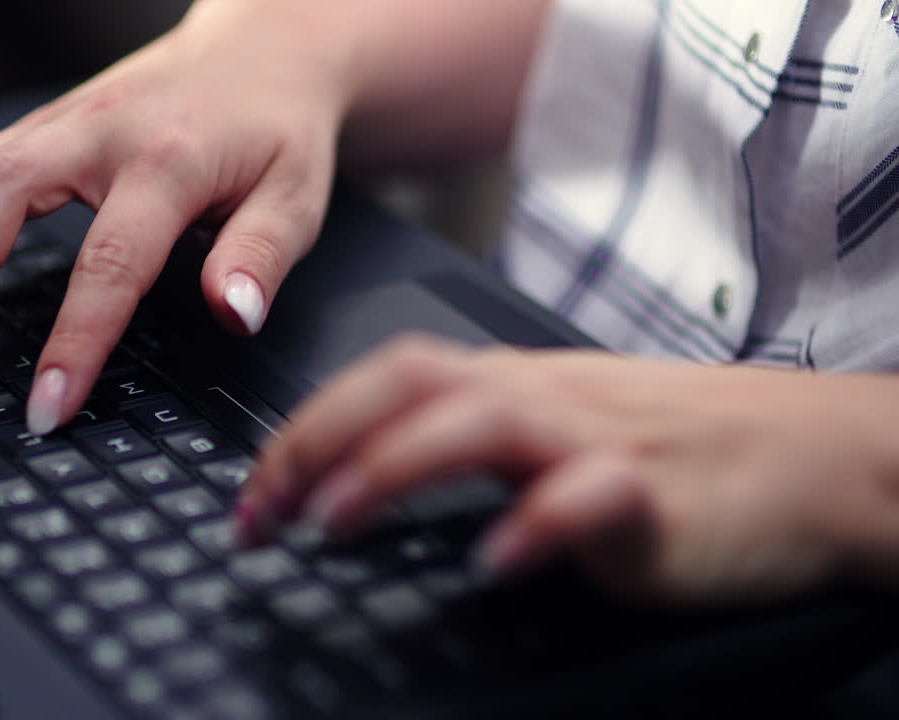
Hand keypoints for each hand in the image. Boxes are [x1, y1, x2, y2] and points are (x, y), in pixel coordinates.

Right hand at [0, 1, 351, 433]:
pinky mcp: (42, 127)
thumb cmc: (279, 129)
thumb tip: (231, 313)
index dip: (74, 339)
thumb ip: (261, 255)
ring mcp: (62, 124)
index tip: (46, 405)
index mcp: (168, 160)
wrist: (263, 50)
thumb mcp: (298, 195)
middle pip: (1, 193)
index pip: (110, 262)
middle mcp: (99, 133)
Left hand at [236, 335, 898, 602]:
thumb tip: (358, 478)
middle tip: (263, 509)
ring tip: (334, 519)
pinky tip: (493, 561)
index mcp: (507, 382)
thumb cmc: (674, 443)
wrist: (808, 453)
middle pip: (410, 385)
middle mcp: (539, 396)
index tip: (252, 496)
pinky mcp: (657, 493)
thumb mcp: (552, 427)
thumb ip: (464, 442)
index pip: (382, 380)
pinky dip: (536, 523)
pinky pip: (592, 496)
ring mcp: (596, 437)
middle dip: (319, 439)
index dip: (303, 430)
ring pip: (482, 423)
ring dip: (396, 466)